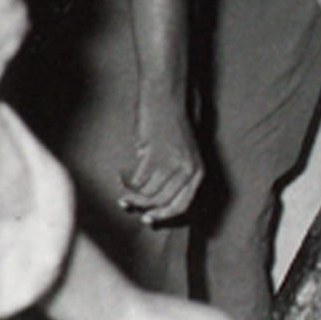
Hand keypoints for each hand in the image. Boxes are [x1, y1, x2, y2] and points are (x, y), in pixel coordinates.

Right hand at [118, 94, 202, 221]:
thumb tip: (154, 201)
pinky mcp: (154, 157)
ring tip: (123, 188)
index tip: (149, 218)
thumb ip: (176, 176)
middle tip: (127, 204)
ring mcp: (172, 165)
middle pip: (162, 203)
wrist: (166, 101)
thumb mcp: (183, 154)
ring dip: (131, 194)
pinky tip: (122, 173)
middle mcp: (188, 171)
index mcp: (198, 172)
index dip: (164, 215)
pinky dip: (126, 180)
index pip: (182, 205)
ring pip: (148, 194)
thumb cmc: (172, 126)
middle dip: (143, 207)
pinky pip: (137, 181)